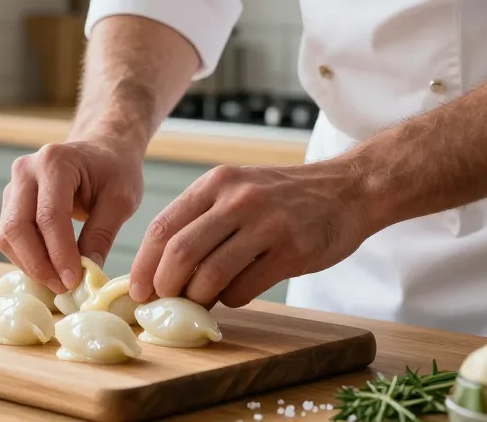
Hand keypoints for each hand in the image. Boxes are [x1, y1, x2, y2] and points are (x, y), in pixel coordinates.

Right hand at [0, 140, 143, 293]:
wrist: (101, 149)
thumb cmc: (114, 170)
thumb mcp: (121, 200)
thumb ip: (101, 235)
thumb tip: (86, 275)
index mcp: (55, 162)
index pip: (49, 216)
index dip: (59, 254)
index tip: (74, 281)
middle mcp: (26, 170)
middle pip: (17, 227)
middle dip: (38, 264)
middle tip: (62, 287)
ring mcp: (13, 184)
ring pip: (7, 235)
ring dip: (29, 264)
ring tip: (57, 281)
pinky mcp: (10, 200)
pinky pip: (9, 236)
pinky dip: (25, 257)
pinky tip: (48, 268)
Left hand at [128, 161, 373, 307]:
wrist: (348, 189)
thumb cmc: (283, 197)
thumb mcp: (236, 190)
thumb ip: (200, 220)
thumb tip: (160, 269)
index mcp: (215, 183)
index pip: (162, 227)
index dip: (143, 265)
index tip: (137, 290)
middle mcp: (237, 200)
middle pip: (180, 253)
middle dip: (164, 286)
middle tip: (163, 303)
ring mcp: (266, 224)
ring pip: (210, 275)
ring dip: (198, 298)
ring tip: (200, 302)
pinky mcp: (291, 251)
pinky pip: (244, 288)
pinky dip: (230, 300)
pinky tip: (234, 294)